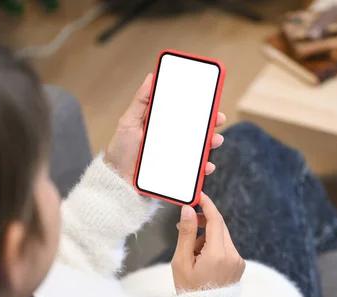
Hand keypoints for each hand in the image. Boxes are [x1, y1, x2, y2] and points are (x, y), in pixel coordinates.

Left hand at [105, 73, 226, 181]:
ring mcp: (177, 156)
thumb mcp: (128, 122)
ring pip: (200, 148)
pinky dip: (204, 167)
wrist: (117, 180)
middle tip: (219, 118)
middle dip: (212, 123)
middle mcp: (172, 139)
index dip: (199, 106)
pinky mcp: (178, 172)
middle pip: (197, 129)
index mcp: (163, 125)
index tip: (210, 99)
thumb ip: (140, 101)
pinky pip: (195, 170)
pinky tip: (206, 165)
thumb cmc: (121, 150)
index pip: (184, 113)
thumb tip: (151, 77)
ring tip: (215, 140)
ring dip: (212, 143)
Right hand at [171, 193, 244, 291]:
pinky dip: (214, 247)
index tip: (199, 196)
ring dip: (208, 237)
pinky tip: (203, 259)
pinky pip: (227, 248)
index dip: (207, 204)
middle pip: (220, 227)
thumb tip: (188, 210)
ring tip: (192, 253)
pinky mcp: (239, 266)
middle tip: (186, 223)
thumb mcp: (182, 261)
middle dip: (204, 222)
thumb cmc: (189, 289)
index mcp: (218, 254)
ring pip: (223, 237)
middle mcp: (233, 255)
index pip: (216, 219)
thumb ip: (187, 233)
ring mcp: (238, 261)